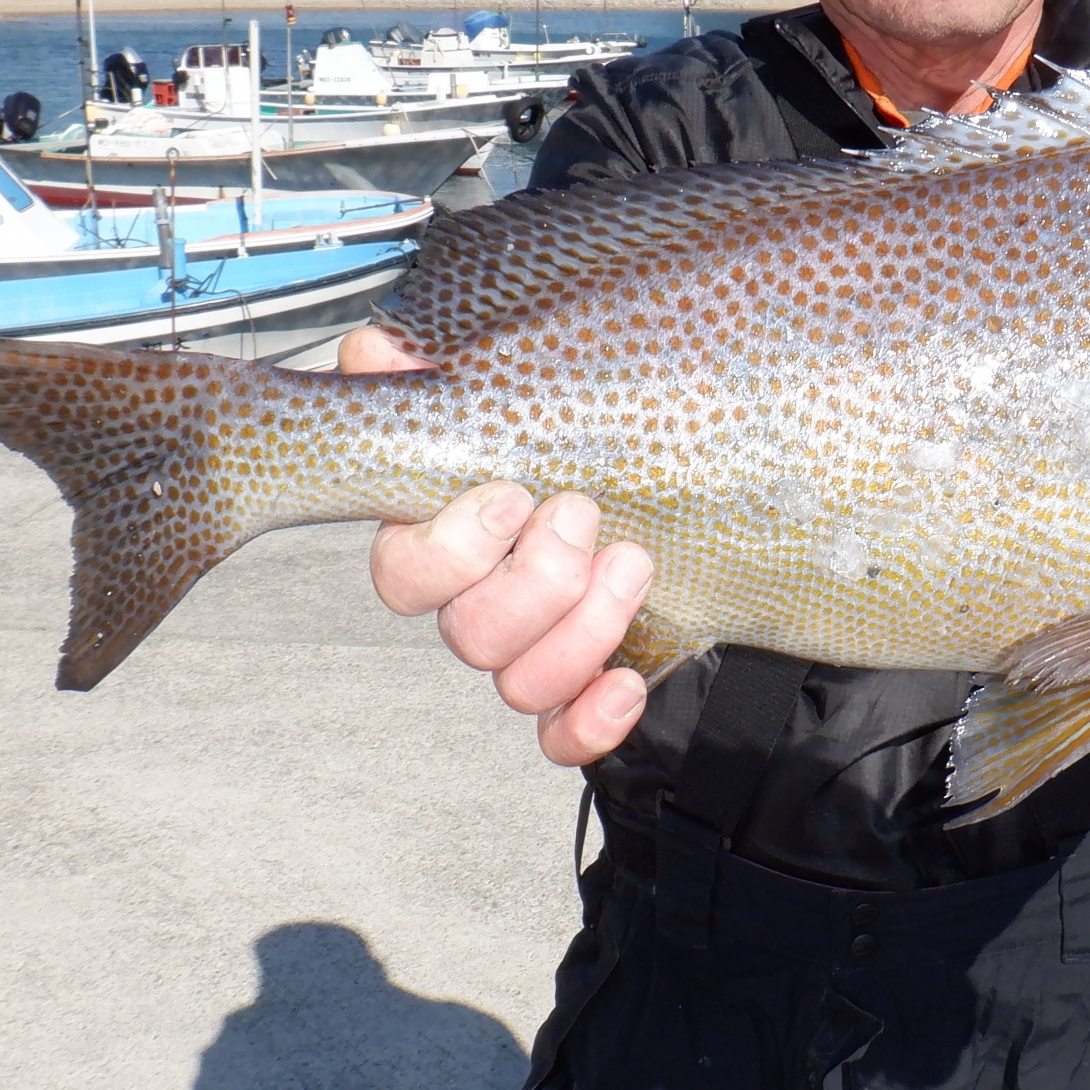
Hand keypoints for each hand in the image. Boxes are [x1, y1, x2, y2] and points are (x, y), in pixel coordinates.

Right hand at [341, 326, 653, 763]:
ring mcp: (533, 647)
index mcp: (450, 533)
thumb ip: (451, 363)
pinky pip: (564, 737)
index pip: (402, 574)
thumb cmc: (606, 420)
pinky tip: (629, 683)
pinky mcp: (588, 684)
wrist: (706, 469)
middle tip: (583, 517)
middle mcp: (481, 599)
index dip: (449, 549)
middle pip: (467, 636)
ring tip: (633, 565)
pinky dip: (591, 722)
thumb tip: (383, 352)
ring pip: (518, 684)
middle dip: (534, 582)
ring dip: (580, 633)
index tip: (512, 496)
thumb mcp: (546, 372)